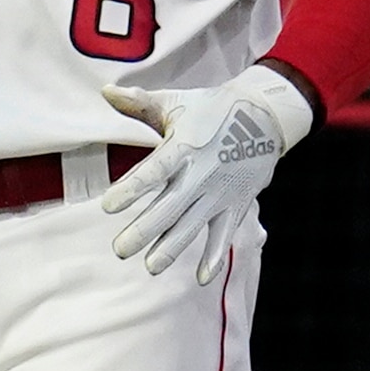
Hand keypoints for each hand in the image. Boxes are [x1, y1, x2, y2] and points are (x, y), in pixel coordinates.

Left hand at [98, 63, 310, 284]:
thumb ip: (139, 102)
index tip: (107, 205)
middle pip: (170, 206)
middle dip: (145, 230)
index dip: (131, 189)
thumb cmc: (210, 109)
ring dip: (172, 247)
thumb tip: (105, 91)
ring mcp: (220, 192)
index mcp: (184, 147)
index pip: (153, 171)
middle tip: (120, 249)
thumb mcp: (176, 102)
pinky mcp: (236, 204)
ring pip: (193, 225)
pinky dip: (215, 256)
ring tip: (150, 266)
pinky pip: (224, 234)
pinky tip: (202, 279)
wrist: (264, 117)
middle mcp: (202, 173)